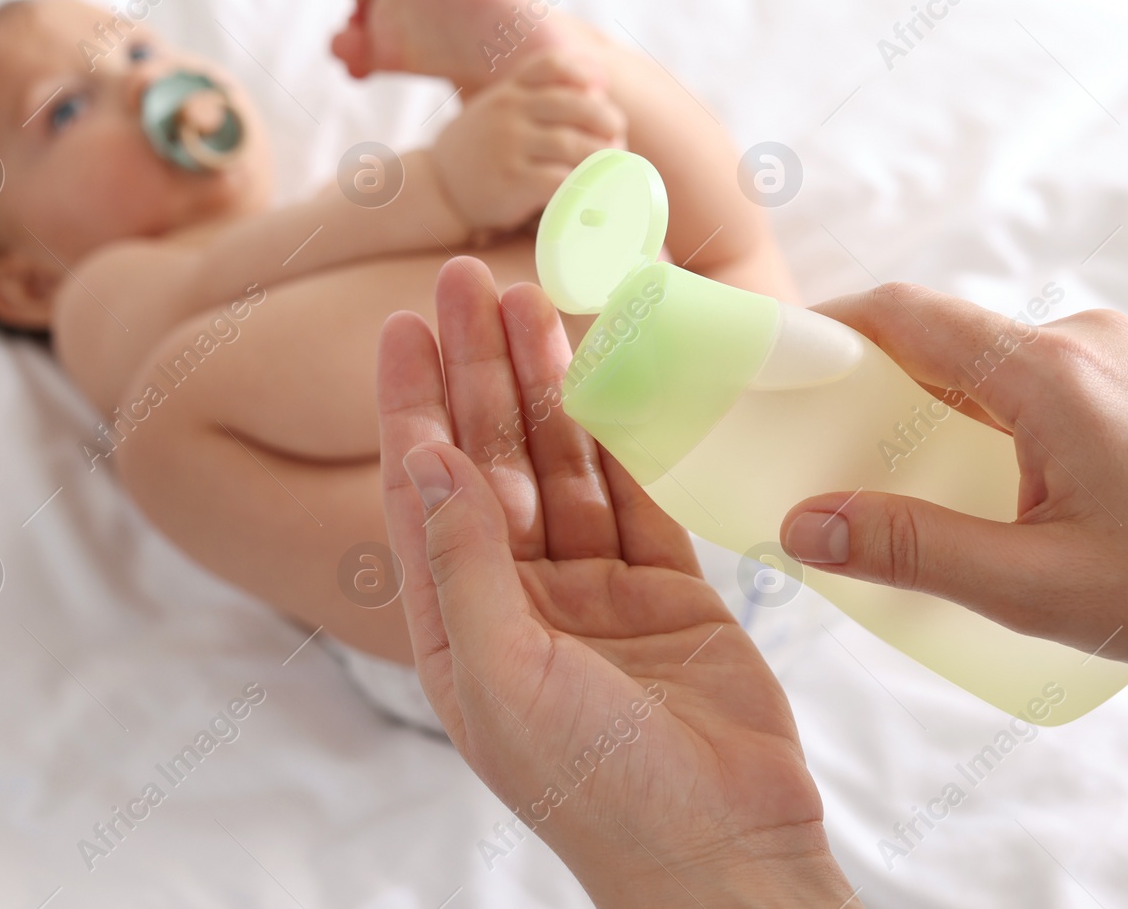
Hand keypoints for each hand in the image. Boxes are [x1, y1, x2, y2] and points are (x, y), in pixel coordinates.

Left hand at [377, 258, 853, 907]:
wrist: (725, 849)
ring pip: (563, 464)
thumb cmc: (599, 788)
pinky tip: (607, 371)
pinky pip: (638, 493)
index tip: (402, 324)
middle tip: (464, 277)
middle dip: (475, 369)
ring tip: (531, 298)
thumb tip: (425, 457)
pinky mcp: (669, 590)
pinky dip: (624, 433)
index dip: (410, 404)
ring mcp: (596, 592)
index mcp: (457, 627)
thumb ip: (465, 564)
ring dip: (544, 385)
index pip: (422, 492)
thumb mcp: (505, 677)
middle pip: (488, 460)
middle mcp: (519, 600)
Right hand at [430, 51, 625, 236]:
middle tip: (618, 132)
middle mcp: (509, 112)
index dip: (583, 70)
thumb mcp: (496, 110)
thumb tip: (594, 91)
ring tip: (613, 164)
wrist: (437, 188)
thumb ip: (531, 98)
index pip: (550, 64)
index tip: (601, 86)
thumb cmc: (478, 151)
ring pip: (570, 143)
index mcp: (509, 92)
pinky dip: (581, 184)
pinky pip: (557, 179)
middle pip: (571, 103)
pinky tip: (591, 188)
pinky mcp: (511, 181)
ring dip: (601, 154)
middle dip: (604, 116)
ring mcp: (509, 146)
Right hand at [780, 284, 1127, 710]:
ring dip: (944, 408)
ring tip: (923, 488)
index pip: (909, 314)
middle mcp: (1088, 340)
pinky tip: (1004, 488)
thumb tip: (803, 522)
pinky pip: (1042, 377)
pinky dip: (997, 415)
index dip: (832, 330)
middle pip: (947, 339)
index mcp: (1053, 375)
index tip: (780, 367)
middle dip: (880, 386)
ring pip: (995, 361)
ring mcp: (1125, 352)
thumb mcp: (1034, 589)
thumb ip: (911, 550)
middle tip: (836, 453)